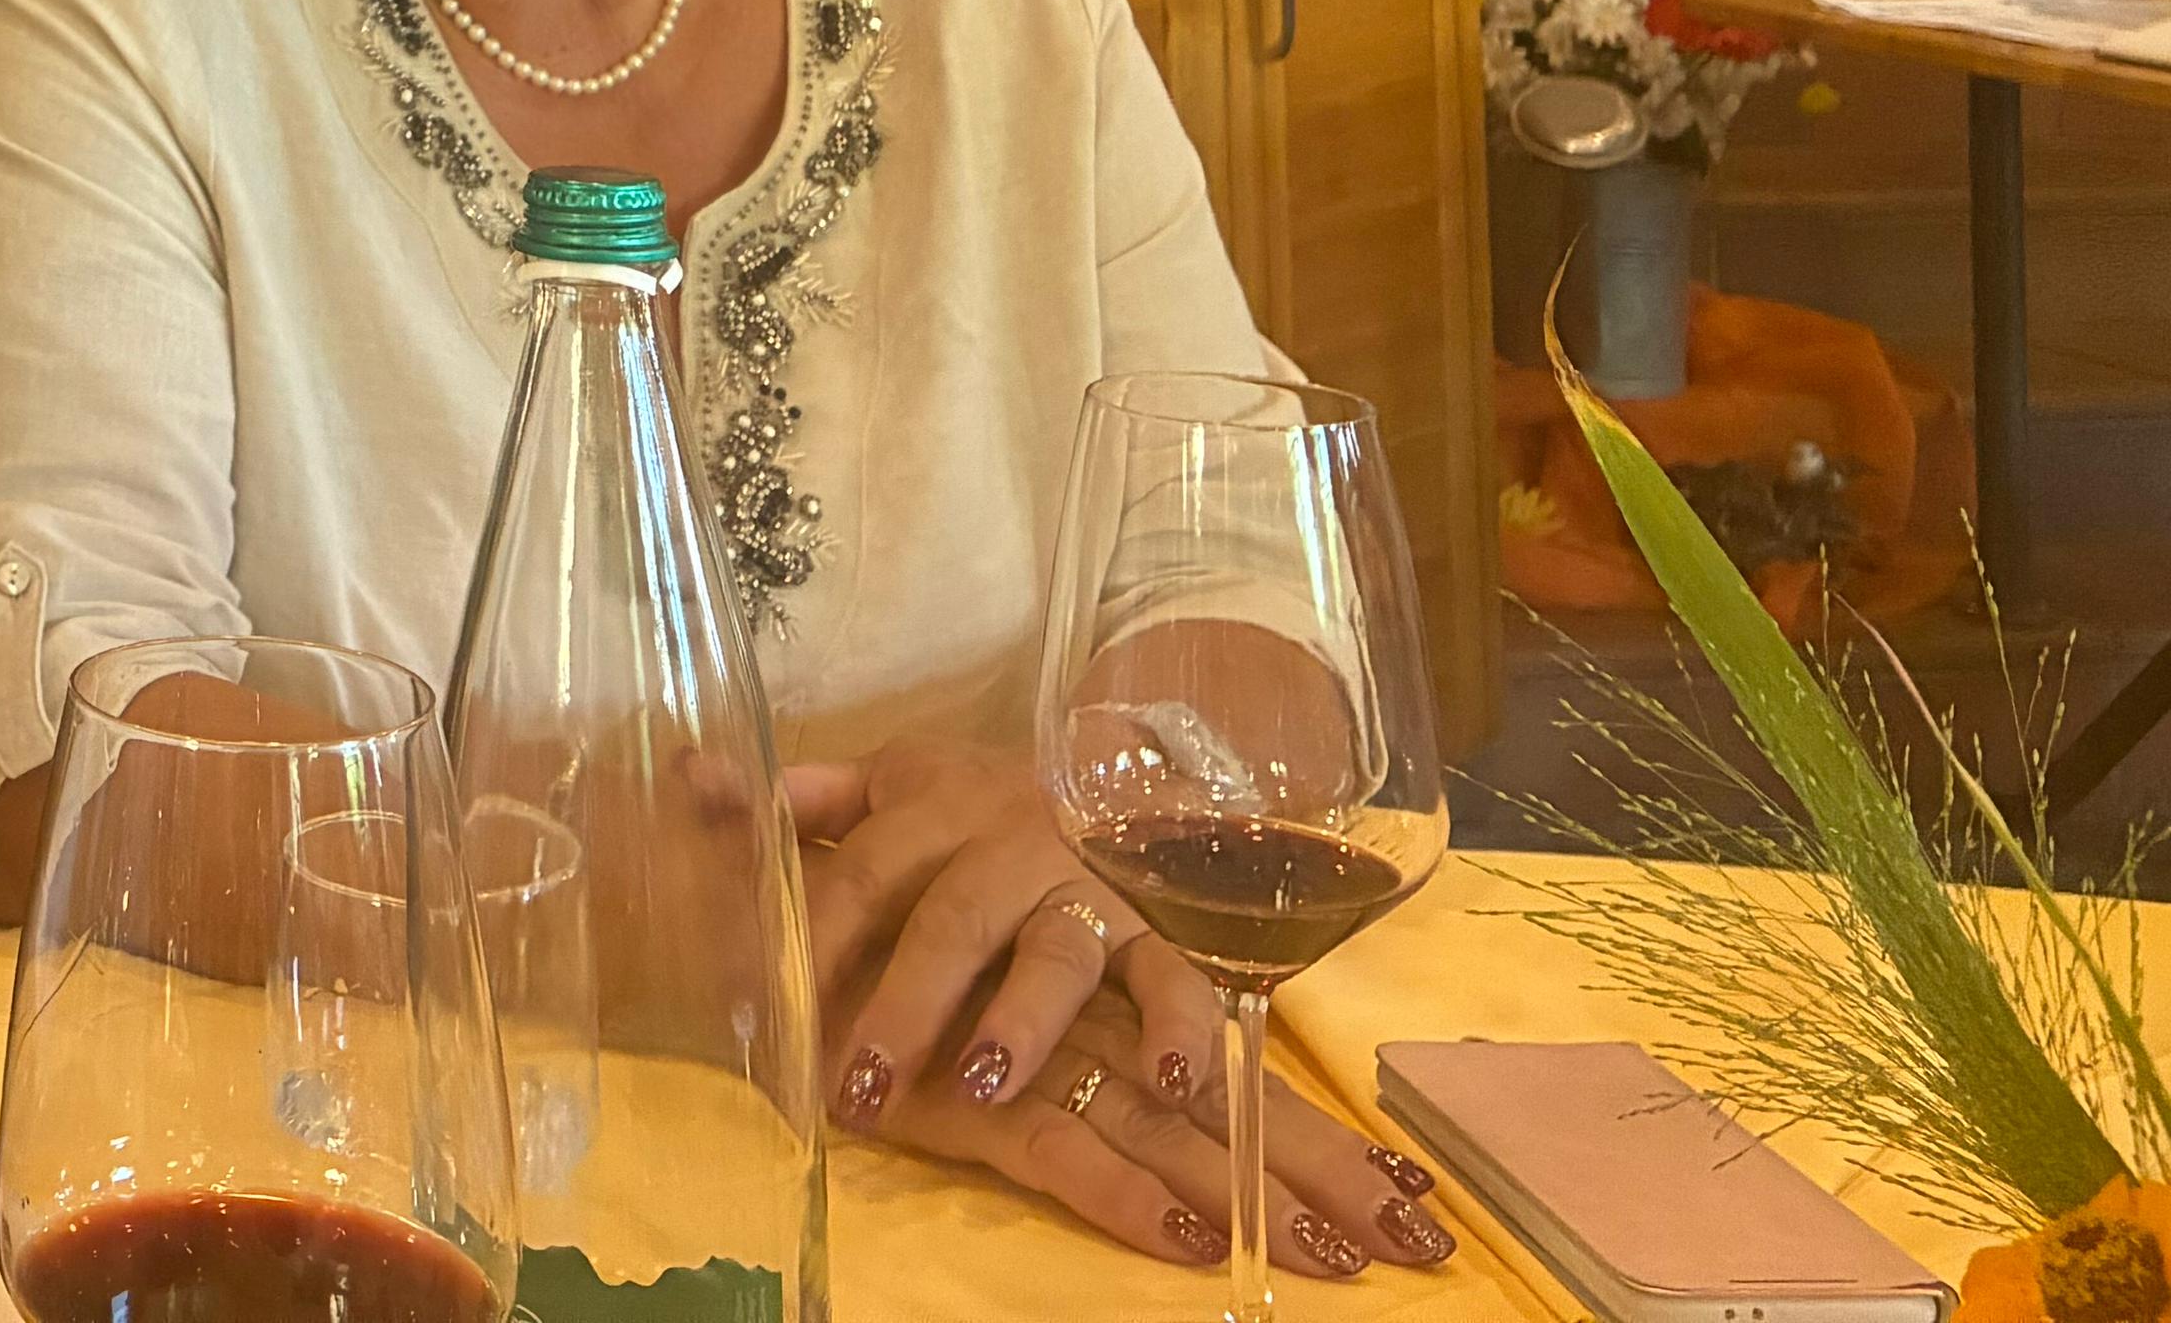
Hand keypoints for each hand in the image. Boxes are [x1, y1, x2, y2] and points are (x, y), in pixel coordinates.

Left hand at [788, 742, 1216, 1131]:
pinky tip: (1174, 1080)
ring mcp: (1088, 888)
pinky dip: (1183, 1025)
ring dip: (1021, 1020)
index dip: (816, 935)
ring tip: (979, 1084)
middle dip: (905, 1003)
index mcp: (935, 809)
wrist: (1121, 769)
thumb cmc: (978, 802)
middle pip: (952, 923)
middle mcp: (1010, 846)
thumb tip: (694, 774)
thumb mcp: (890, 784)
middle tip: (859, 1082)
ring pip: (1056, 954)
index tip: (764, 1002)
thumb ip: (803, 796)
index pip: (864, 871)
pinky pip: (1175, 977)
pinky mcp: (1159, 928)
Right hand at [858, 987, 1459, 1281]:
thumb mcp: (1001, 992)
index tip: (1418, 1194)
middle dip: (1321, 1171)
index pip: (1242, 1063)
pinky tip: (1189, 1241)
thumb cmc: (886, 945)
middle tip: (1415, 1245)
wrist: (769, 928)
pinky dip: (1122, 1194)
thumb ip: (1092, 1020)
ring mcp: (1034, 1052)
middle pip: (1229, 1099)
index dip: (1323, 1131)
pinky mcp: (969, 1094)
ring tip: (1331, 1258)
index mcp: (1112, 985)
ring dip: (1248, 1192)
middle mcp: (1093, 1010)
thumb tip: (1202, 1081)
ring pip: (1166, 1123)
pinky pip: (1060, 1148)